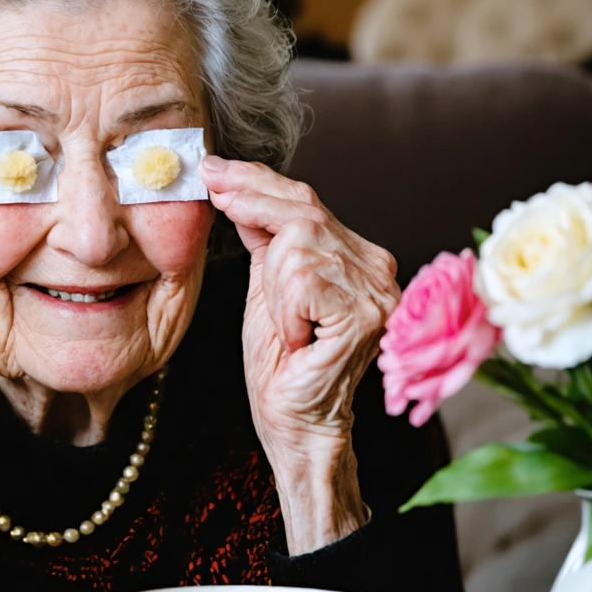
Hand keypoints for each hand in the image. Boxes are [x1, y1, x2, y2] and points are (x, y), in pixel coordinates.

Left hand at [200, 156, 399, 553]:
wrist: (292, 422)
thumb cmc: (279, 363)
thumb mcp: (264, 288)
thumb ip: (263, 240)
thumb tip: (237, 188)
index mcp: (356, 258)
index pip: (306, 203)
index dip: (257, 181)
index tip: (214, 169)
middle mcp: (378, 268)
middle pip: (304, 211)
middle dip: (249, 198)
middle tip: (212, 185)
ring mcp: (379, 291)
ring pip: (300, 243)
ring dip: (272, 283)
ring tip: (284, 322)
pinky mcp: (367, 315)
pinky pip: (303, 280)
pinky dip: (284, 307)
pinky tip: (297, 337)